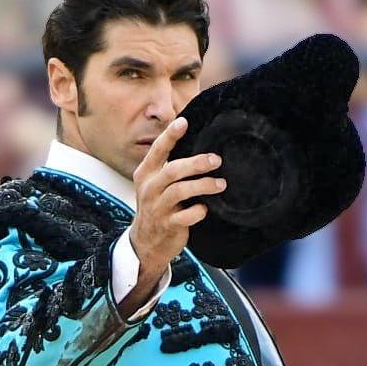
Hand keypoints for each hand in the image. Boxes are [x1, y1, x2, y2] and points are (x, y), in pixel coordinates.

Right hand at [129, 115, 224, 275]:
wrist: (145, 243)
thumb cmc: (157, 207)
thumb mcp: (154, 184)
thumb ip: (168, 167)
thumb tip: (196, 146)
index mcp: (146, 174)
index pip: (157, 151)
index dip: (170, 136)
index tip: (183, 122)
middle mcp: (149, 189)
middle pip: (172, 170)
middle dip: (196, 163)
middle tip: (216, 160)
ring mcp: (157, 208)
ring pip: (180, 192)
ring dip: (203, 186)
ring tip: (221, 184)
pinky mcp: (167, 225)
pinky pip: (185, 217)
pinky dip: (198, 212)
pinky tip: (204, 209)